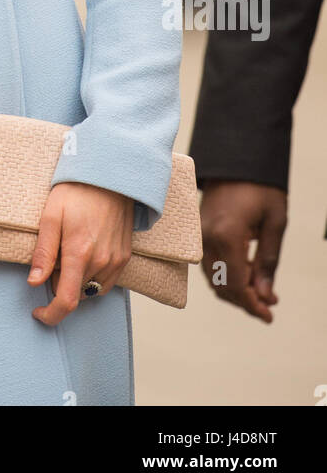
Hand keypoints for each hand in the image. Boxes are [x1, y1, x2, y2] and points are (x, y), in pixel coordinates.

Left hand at [28, 181, 133, 325]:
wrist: (109, 176)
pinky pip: (106, 281)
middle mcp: (101, 262)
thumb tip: (34, 282)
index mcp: (79, 253)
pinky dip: (92, 276)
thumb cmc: (76, 192)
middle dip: (60, 283)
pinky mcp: (124, 257)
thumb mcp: (50, 216)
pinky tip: (86, 254)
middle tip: (55, 254)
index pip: (66, 301)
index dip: (50, 314)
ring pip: (90, 289)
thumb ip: (43, 252)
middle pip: (75, 293)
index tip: (38, 313)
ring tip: (71, 250)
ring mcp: (116, 261)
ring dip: (77, 280)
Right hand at [198, 180, 286, 322]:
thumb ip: (268, 261)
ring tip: (262, 291)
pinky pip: (209, 263)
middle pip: (221, 286)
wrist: (237, 158)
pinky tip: (246, 274)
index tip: (269, 315)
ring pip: (212, 277)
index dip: (252, 305)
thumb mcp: (274, 223)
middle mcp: (207, 238)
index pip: (235, 284)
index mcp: (227, 235)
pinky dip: (226, 275)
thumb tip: (264, 294)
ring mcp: (199, 234)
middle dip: (245, 301)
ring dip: (236, 290)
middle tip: (269, 305)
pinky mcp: (198, 231)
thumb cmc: (260, 187)